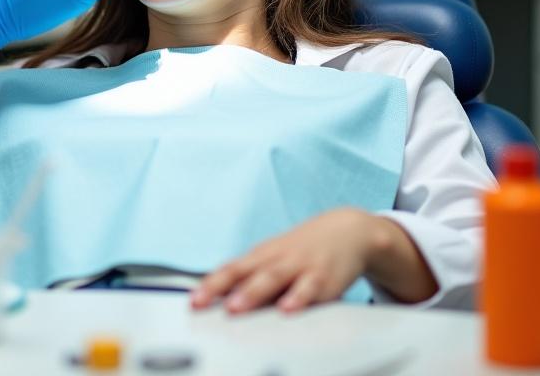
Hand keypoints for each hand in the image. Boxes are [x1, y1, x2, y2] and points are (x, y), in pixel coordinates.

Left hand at [190, 208, 377, 314]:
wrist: (346, 230)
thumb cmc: (304, 249)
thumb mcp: (275, 258)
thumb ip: (253, 279)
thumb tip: (222, 300)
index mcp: (261, 256)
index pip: (230, 270)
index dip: (210, 285)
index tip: (193, 301)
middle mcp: (276, 259)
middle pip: (245, 273)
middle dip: (223, 288)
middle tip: (203, 303)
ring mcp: (298, 266)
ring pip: (272, 278)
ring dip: (252, 293)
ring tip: (235, 307)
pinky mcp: (322, 277)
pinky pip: (308, 288)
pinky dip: (297, 298)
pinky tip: (287, 309)